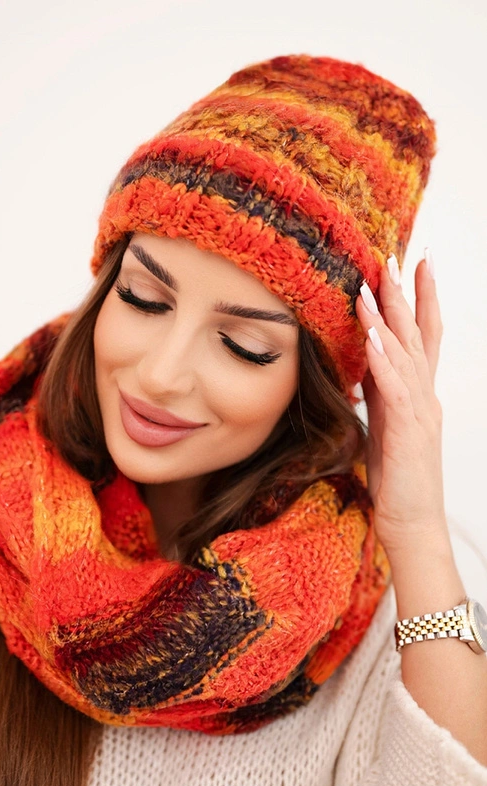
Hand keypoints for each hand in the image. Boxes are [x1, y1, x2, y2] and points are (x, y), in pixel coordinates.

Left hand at [355, 252, 447, 556]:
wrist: (412, 524)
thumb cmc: (398, 479)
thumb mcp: (386, 426)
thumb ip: (381, 393)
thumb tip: (365, 366)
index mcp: (418, 394)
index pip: (424, 338)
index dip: (421, 300)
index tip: (414, 265)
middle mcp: (425, 396)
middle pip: (419, 335)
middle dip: (408, 294)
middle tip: (399, 255)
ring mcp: (421, 412)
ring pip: (408, 354)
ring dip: (391, 317)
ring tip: (376, 282)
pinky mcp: (409, 432)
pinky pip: (396, 389)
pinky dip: (384, 360)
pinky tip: (373, 336)